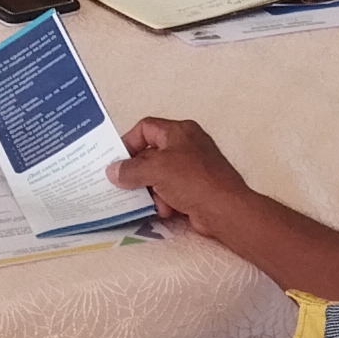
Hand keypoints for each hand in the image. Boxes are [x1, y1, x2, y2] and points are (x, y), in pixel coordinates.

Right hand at [110, 116, 250, 228]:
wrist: (225, 210)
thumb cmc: (193, 181)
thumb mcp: (156, 170)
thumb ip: (131, 169)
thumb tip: (113, 172)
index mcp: (179, 131)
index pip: (146, 128)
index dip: (129, 142)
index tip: (116, 162)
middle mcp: (187, 145)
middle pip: (151, 154)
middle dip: (139, 172)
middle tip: (124, 185)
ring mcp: (193, 168)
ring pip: (159, 176)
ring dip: (152, 190)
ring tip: (151, 201)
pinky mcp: (196, 188)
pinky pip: (171, 191)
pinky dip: (165, 200)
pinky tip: (166, 210)